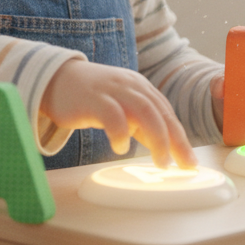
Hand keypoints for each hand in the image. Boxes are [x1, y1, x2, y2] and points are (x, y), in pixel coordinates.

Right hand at [40, 59, 197, 169]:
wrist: (55, 79)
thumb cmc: (90, 98)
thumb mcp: (121, 107)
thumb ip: (139, 124)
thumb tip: (161, 148)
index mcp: (140, 87)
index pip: (166, 112)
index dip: (180, 137)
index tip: (190, 161)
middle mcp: (131, 86)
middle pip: (160, 112)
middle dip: (175, 140)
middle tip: (181, 165)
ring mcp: (113, 90)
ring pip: (144, 111)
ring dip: (157, 138)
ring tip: (160, 162)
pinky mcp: (93, 99)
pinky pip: (113, 115)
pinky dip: (121, 133)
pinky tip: (121, 148)